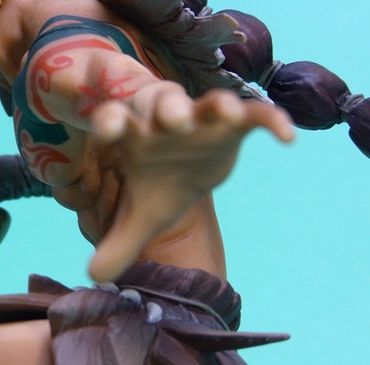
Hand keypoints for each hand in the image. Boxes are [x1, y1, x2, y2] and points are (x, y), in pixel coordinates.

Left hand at [87, 84, 293, 281]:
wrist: (186, 170)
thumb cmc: (157, 185)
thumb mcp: (140, 214)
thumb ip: (119, 241)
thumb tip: (94, 276)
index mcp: (134, 136)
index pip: (116, 120)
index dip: (109, 121)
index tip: (105, 130)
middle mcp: (165, 121)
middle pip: (164, 103)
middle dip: (170, 109)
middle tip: (175, 121)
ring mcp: (202, 119)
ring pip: (210, 103)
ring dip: (220, 105)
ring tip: (229, 113)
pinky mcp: (234, 125)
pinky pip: (255, 115)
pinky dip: (271, 120)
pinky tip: (286, 138)